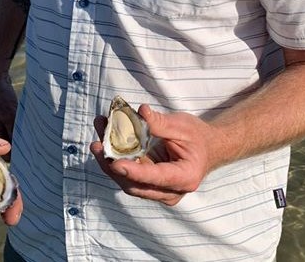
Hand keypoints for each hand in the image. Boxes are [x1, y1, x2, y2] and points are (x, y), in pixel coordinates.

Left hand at [90, 105, 214, 205]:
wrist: (207, 148)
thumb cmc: (198, 137)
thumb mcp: (183, 126)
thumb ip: (161, 123)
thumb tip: (140, 113)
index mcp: (184, 178)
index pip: (155, 178)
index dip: (134, 172)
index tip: (115, 163)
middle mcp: (169, 192)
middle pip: (135, 185)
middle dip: (112, 165)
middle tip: (96, 144)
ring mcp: (157, 191)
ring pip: (127, 181)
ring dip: (109, 160)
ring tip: (98, 135)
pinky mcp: (148, 185)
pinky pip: (127, 175)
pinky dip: (115, 158)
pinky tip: (105, 140)